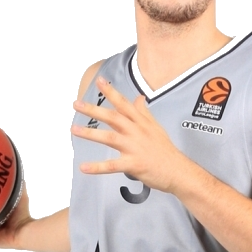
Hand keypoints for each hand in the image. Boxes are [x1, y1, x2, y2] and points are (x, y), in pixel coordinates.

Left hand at [71, 77, 186, 193]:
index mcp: (140, 122)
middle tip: (77, 104)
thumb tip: (139, 97)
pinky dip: (97, 167)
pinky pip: (112, 165)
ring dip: (91, 133)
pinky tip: (84, 167)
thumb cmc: (165, 149)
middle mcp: (136, 132)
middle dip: (94, 110)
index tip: (100, 81)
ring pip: (110, 138)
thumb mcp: (156, 126)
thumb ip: (144, 112)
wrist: (177, 170)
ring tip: (74, 130)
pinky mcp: (134, 164)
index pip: (123, 104)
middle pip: (113, 117)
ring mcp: (134, 148)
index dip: (111, 92)